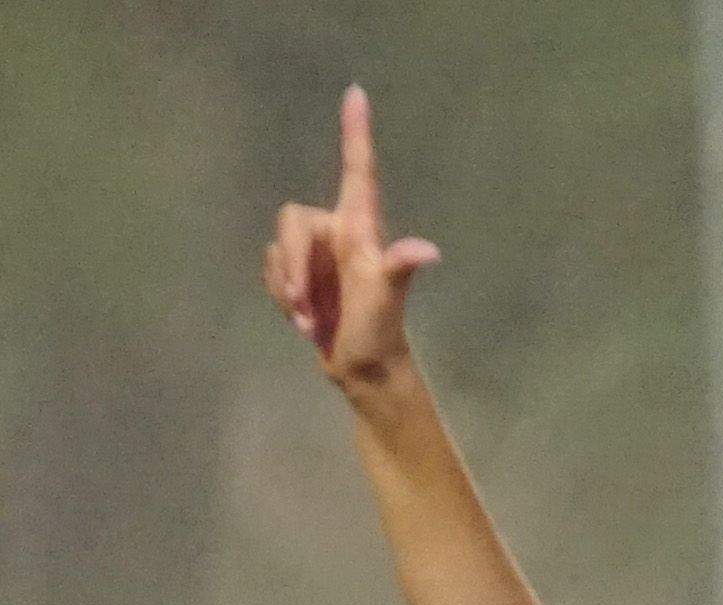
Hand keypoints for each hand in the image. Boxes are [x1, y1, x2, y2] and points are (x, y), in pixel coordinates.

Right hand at [263, 87, 438, 393]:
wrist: (364, 371)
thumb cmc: (380, 330)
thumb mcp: (387, 296)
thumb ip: (399, 267)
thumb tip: (427, 251)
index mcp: (360, 227)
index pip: (357, 169)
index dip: (356, 132)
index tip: (357, 92)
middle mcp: (339, 233)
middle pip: (291, 219)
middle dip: (290, 264)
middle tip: (307, 307)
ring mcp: (319, 255)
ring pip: (276, 249)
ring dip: (287, 288)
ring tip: (313, 319)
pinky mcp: (301, 276)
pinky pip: (272, 270)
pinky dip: (283, 297)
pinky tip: (305, 319)